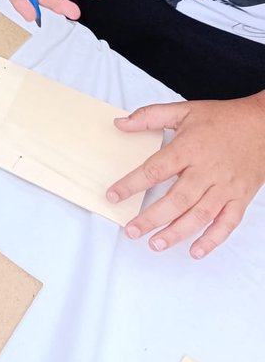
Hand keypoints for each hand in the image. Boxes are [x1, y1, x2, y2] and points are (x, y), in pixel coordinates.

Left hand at [108, 94, 264, 257]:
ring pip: (199, 215)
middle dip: (151, 218)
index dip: (131, 184)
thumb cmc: (222, 118)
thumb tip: (119, 123)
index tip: (113, 196)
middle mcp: (206, 171)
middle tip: (131, 230)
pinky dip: (212, 239)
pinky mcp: (240, 198)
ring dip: (176, 232)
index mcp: (189, 149)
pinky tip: (195, 251)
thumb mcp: (184, 110)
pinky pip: (227, 223)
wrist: (264, 124)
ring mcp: (225, 187)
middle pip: (176, 199)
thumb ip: (149, 116)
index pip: (155, 170)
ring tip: (155, 244)